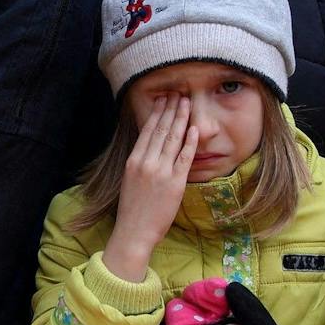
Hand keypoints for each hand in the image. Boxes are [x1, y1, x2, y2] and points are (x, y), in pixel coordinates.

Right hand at [102, 96, 196, 281]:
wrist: (134, 231)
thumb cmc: (132, 208)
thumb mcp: (130, 179)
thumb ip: (139, 162)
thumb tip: (149, 146)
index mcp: (134, 160)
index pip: (147, 130)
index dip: (157, 113)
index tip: (163, 99)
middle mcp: (146, 162)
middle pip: (160, 130)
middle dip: (170, 109)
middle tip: (178, 93)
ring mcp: (161, 171)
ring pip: (172, 139)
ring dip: (181, 119)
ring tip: (186, 103)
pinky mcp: (175, 183)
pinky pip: (184, 158)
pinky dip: (189, 142)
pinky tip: (194, 129)